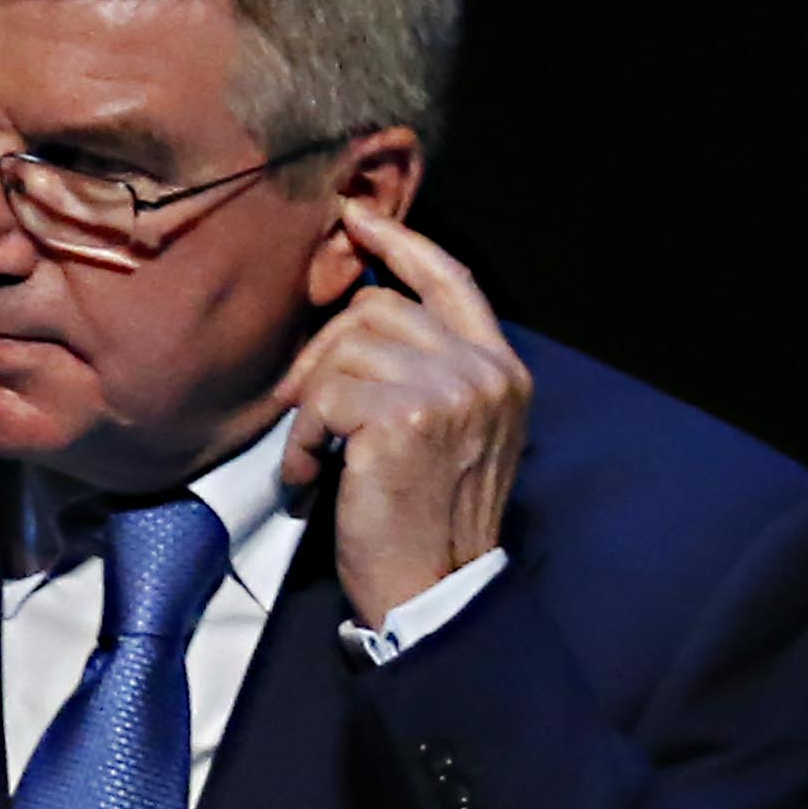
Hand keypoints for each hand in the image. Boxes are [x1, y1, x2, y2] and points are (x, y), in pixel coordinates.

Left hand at [278, 199, 532, 616]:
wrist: (434, 590)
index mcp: (502, 369)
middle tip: (306, 403)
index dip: (401, 242)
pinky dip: (305, 437)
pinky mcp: (403, 416)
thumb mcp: (454, 430)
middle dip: (328, 348)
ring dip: (314, 403)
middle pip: (380, 308)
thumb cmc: (431, 517)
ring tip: (319, 453)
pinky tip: (314, 475)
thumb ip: (433, 368)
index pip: (452, 279)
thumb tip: (366, 308)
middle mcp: (485, 370)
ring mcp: (449, 390)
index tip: (357, 218)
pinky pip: (325, 395)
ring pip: (346, 347)